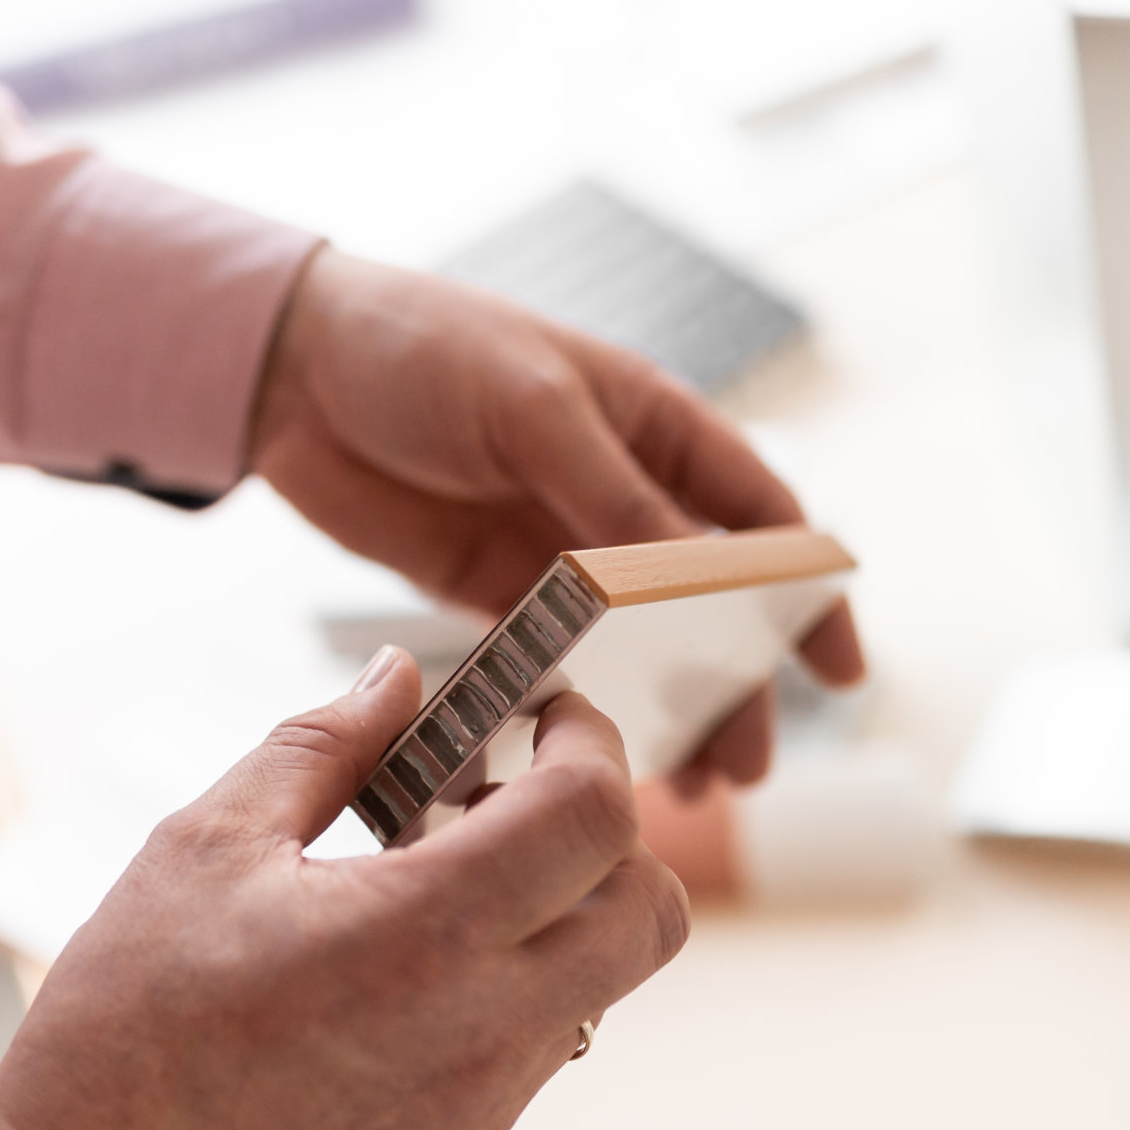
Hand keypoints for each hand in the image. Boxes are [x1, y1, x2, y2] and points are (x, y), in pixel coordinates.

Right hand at [0, 648, 688, 1129]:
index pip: (598, 816)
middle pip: (651, 908)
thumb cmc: (125, 1023)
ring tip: (433, 885)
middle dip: (608, 832)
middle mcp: (483, 1032)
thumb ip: (322, 746)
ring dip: (557, 912)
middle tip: (510, 795)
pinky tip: (396, 978)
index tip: (543, 714)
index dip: (588, 743)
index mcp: (420, 934)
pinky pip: (536, 1050)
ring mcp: (486, 1109)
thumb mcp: (203, 846)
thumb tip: (398, 676)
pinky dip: (505, 989)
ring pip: (602, 983)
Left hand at [251, 249, 864, 787]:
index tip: (838, 669)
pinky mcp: (492, 590)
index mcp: (652, 426)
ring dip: (664, 709)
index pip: (760, 516)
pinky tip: (593, 756)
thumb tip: (694, 575)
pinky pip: (554, 659)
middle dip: (735, 684)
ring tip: (688, 785)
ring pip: (636, 645)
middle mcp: (616, 492)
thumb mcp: (534, 406)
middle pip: (704, 604)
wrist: (291, 367)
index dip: (808, 592)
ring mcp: (556, 548)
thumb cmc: (424, 345)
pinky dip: (581, 707)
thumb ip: (612, 495)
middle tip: (746, 766)